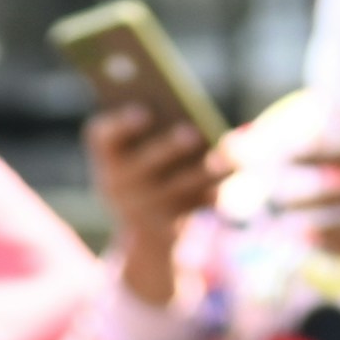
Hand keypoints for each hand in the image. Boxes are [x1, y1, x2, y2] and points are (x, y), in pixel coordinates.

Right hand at [89, 103, 217, 304]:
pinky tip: (235, 175)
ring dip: (202, 172)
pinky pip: (197, 207)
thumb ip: (162, 117)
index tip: (144, 112)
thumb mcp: (140, 143)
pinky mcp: (170, 228)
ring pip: (178, 187)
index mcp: (106, 153)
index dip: (122, 125)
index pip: (104, 136)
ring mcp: (143, 210)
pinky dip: (216, 193)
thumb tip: (217, 110)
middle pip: (146, 164)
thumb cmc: (144, 164)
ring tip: (224, 155)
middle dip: (169, 148)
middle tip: (192, 132)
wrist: (141, 225)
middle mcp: (118, 183)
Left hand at [284, 132, 339, 286]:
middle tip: (275, 199)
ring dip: (308, 226)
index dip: (308, 157)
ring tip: (287, 225)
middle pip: (331, 195)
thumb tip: (317, 129)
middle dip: (299, 199)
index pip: (339, 155)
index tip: (282, 158)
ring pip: (336, 227)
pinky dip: (326, 245)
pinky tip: (310, 241)